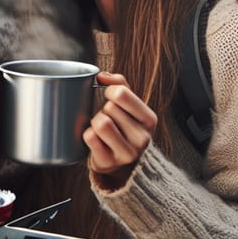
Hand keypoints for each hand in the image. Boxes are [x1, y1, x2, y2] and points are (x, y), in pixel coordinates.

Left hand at [85, 72, 157, 187]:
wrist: (119, 161)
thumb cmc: (122, 126)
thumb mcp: (128, 105)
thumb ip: (119, 84)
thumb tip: (101, 76)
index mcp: (150, 119)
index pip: (121, 93)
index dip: (110, 92)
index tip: (111, 99)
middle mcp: (143, 138)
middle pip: (109, 108)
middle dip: (104, 110)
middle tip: (109, 119)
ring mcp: (127, 153)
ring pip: (100, 123)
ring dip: (95, 122)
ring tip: (101, 129)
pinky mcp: (109, 162)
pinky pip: (90, 137)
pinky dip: (87, 135)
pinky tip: (96, 140)